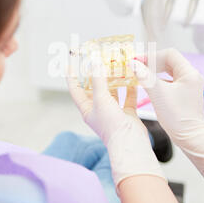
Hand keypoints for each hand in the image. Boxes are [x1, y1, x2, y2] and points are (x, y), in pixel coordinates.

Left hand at [66, 63, 165, 187]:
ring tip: (117, 65)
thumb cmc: (110, 125)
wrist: (130, 143)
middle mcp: (99, 109)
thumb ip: (98, 81)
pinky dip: (130, 87)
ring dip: (114, 79)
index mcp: (87, 109)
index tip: (71, 63)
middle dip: (97, 74)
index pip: (76, 89)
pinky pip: (128, 96)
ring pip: (112, 91)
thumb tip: (95, 63)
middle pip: (95, 88)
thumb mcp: (101, 100)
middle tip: (100, 59)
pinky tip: (132, 77)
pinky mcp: (127, 113)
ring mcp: (113, 111)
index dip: (72, 76)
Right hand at [131, 49, 203, 185]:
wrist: (189, 137)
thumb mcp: (158, 94)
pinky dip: (159, 80)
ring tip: (141, 74)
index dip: (152, 55)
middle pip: (170, 61)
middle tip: (137, 66)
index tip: (138, 61)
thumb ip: (145, 76)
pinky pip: (170, 81)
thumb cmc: (177, 117)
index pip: (170, 54)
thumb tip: (133, 64)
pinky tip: (149, 85)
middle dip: (152, 62)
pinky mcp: (185, 94)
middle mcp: (192, 77)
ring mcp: (189, 85)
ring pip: (169, 71)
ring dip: (155, 71)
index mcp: (189, 73)